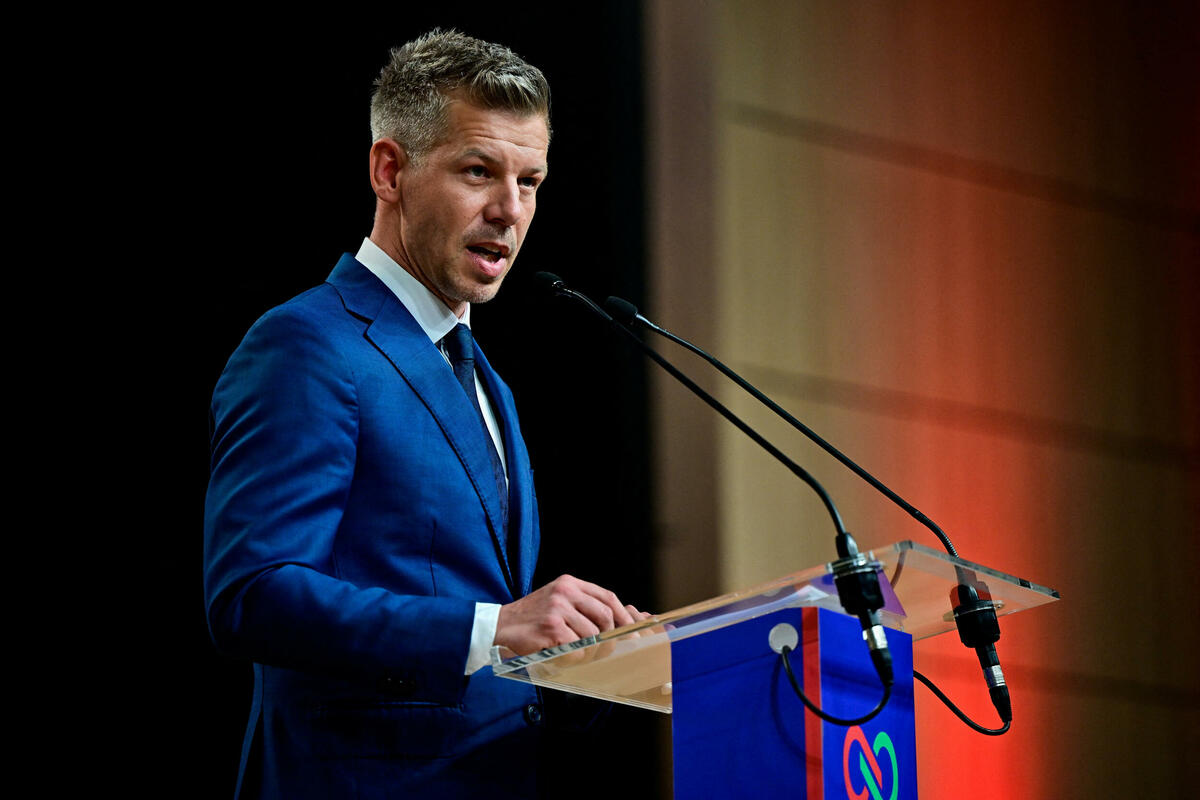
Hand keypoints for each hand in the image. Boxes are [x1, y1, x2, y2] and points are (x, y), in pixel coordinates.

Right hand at [495, 574, 648, 655]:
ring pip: (592, 635)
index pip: (607, 597)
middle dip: (610, 637)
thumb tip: (618, 622)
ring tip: (576, 654)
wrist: (499, 625)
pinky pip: (577, 648)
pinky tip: (562, 655)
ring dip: (589, 651)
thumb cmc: (532, 618)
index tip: (631, 631)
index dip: (623, 616)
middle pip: (605, 616)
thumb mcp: (558, 601)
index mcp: (570, 583)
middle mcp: (565, 592)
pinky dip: (574, 657)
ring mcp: (558, 609)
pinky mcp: (551, 627)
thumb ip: (583, 607)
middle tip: (606, 650)